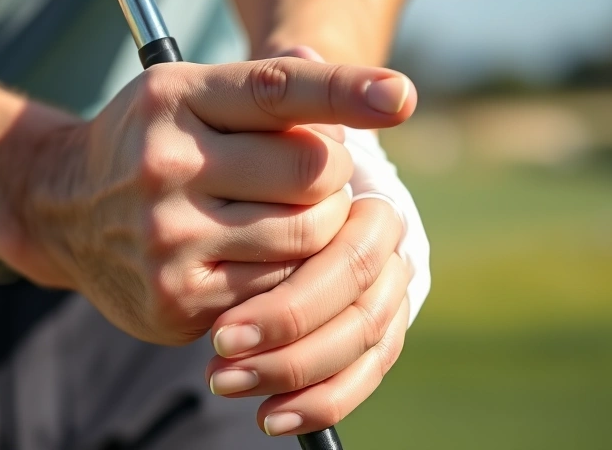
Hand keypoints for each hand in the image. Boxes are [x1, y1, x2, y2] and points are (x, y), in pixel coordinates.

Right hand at [18, 56, 416, 344]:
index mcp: (173, 99)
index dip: (345, 91)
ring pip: (307, 237)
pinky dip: (287, 271)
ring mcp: (168, 238)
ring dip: (319, 226)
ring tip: (287, 213)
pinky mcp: (176, 299)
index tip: (400, 97)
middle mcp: (165, 165)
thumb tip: (373, 93)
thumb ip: (269, 84)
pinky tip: (257, 252)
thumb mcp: (186, 92)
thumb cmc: (147, 142)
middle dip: (333, 177)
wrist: (60, 209)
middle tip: (314, 177)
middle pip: (313, 175)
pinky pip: (279, 289)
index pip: (277, 90)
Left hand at [204, 199, 408, 435]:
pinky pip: (364, 374)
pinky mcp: (386, 330)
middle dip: (284, 333)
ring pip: (360, 339)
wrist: (281, 203)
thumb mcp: (253, 190)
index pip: (343, 257)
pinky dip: (320, 404)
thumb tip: (243, 229)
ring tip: (224, 382)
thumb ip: (253, 197)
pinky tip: (270, 420)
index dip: (289, 302)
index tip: (222, 330)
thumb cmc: (258, 194)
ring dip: (291, 371)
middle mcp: (390, 247)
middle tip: (218, 350)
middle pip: (352, 299)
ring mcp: (393, 289)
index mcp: (369, 206)